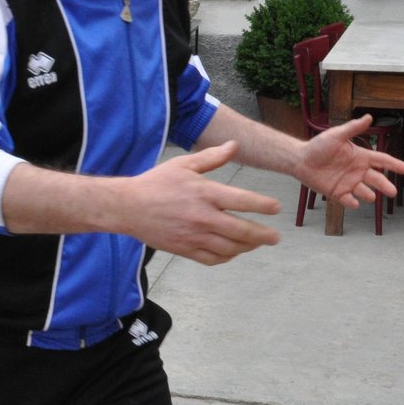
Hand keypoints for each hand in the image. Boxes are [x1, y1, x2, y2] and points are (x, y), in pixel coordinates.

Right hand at [124, 141, 282, 264]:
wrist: (127, 207)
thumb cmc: (155, 183)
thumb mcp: (183, 165)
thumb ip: (211, 157)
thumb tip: (234, 145)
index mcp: (205, 193)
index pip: (243, 201)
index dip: (263, 205)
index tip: (276, 208)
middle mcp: (203, 217)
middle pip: (242, 231)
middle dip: (263, 236)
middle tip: (275, 238)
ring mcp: (194, 236)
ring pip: (230, 248)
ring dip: (247, 247)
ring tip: (256, 244)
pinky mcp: (184, 249)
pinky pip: (212, 258)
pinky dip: (226, 257)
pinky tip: (232, 252)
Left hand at [292, 115, 403, 208]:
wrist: (300, 160)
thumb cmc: (318, 146)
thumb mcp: (336, 135)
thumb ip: (353, 128)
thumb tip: (369, 117)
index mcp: (361, 156)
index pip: (382, 160)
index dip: (394, 165)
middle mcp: (358, 171)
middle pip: (377, 179)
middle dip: (385, 186)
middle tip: (392, 192)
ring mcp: (349, 183)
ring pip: (365, 191)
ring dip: (369, 195)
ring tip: (370, 195)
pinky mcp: (338, 193)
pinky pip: (349, 200)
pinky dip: (352, 203)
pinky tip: (354, 202)